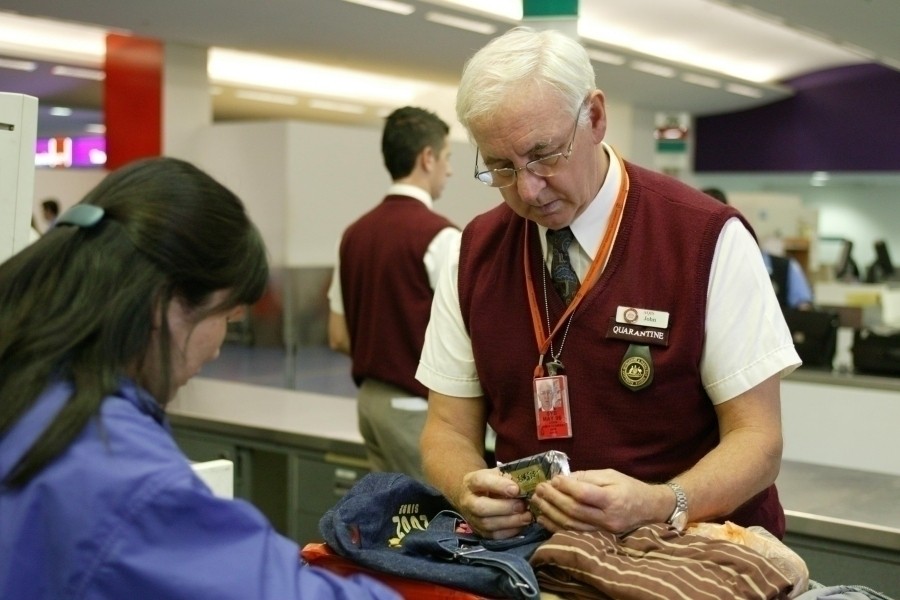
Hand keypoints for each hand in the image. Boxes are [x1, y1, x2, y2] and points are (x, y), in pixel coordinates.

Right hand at [454, 468, 533, 538]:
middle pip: (481, 507)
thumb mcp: (496, 474)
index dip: (499, 485)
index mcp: (471, 482)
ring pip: (487, 524)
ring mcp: (472, 518)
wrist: (475, 496)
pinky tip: (521, 525)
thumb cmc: (491, 483)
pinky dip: (509, 531)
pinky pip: (494, 536)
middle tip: (522, 505)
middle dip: (504, 508)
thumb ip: (508, 477)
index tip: (516, 489)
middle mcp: (468, 501)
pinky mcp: (480, 532)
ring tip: (526, 516)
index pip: (481, 481)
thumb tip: (525, 485)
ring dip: (510, 521)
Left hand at [530, 469, 668, 533]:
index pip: (583, 494)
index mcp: (612, 499)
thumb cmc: (630, 488)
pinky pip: (572, 533)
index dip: (565, 487)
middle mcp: (607, 518)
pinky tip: (543, 517)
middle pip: (573, 510)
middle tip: (539, 488)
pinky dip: (555, 526)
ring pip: (570, 525)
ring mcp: (603, 532)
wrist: (650, 509)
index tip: (553, 479)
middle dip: (553, 499)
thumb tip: (563, 479)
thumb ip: (587, 477)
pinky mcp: (598, 538)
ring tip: (537, 500)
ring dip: (550, 512)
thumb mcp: (611, 475)